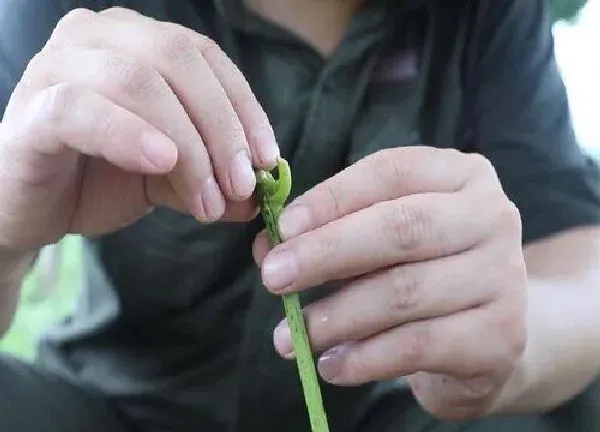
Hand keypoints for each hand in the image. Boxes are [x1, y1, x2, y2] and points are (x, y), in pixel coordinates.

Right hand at [0, 7, 277, 250]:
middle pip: (178, 59)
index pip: (206, 57)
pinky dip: (129, 134)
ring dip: (187, 145)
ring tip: (207, 198)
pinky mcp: (33, 108)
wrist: (30, 207)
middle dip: (221, 127)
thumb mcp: (170, 178)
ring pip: (138, 81)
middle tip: (241, 185)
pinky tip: (160, 163)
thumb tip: (258, 198)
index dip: (244, 107)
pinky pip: (82, 109)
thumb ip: (212, 179)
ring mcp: (58, 65)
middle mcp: (98, 38)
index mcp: (137, 43)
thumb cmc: (98, 178)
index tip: (269, 159)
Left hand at [253, 147, 527, 419]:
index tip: (282, 227)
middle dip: (325, 253)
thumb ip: (328, 234)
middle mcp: (492, 217)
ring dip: (335, 316)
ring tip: (289, 337)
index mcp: (461, 176)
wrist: (487, 332)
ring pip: (403, 292)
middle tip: (272, 278)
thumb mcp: (378, 240)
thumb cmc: (422, 270)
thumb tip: (268, 245)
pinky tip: (330, 365)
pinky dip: (363, 358)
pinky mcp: (502, 337)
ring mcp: (504, 277)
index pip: (390, 171)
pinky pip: (418, 346)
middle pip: (400, 228)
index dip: (331, 198)